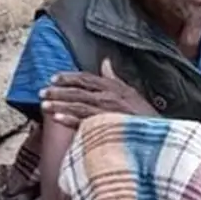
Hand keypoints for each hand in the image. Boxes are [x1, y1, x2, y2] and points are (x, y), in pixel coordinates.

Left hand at [40, 58, 158, 127]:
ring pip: (78, 105)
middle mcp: (110, 97)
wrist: (158, 136)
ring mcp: (108, 111)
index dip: (69, 77)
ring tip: (44, 106)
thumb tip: (105, 62)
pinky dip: (70, 119)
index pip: (87, 78)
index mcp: (114, 87)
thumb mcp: (132, 93)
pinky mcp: (107, 126)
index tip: (54, 78)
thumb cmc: (145, 116)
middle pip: (78, 91)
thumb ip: (115, 79)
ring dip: (59, 104)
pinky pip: (85, 122)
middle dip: (58, 91)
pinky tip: (57, 119)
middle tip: (42, 92)